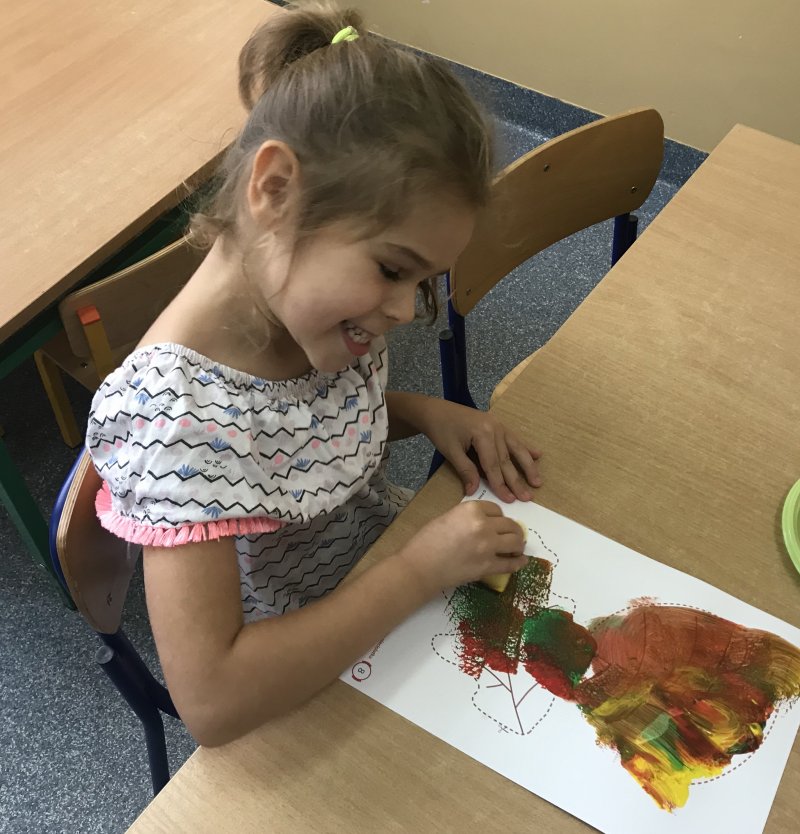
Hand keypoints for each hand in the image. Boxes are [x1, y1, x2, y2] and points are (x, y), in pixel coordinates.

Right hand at [397, 501, 527, 595]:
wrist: (419, 567)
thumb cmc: (425, 541)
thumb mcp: (446, 518)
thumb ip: (466, 518)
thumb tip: (481, 524)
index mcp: (471, 509)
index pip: (496, 510)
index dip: (497, 517)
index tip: (497, 524)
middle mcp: (483, 525)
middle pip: (510, 524)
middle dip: (513, 530)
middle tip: (512, 536)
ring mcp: (488, 546)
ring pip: (515, 542)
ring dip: (518, 544)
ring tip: (516, 548)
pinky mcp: (488, 566)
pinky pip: (510, 564)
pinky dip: (519, 562)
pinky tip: (521, 561)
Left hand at [423, 400, 541, 501]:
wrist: (437, 410)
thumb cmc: (442, 430)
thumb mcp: (450, 451)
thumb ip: (465, 470)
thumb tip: (474, 491)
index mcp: (482, 434)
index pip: (493, 465)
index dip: (500, 484)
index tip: (509, 500)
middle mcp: (495, 428)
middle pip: (507, 459)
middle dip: (517, 480)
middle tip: (527, 498)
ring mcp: (499, 425)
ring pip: (516, 449)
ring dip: (528, 466)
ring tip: (537, 482)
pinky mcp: (498, 425)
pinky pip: (515, 438)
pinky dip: (526, 447)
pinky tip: (538, 455)